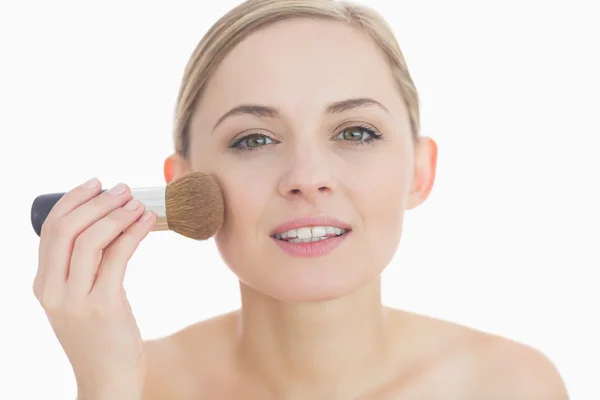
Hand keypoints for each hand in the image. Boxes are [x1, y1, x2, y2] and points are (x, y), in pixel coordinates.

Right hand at [33, 178, 155, 398]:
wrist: (107, 380)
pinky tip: (147, 222)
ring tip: (138, 203)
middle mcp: (52, 290)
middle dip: (96, 202)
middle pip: (66, 229)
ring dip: (117, 214)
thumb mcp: (82, 299)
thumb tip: (111, 223)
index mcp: (43, 284)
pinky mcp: (103, 306)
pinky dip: (133, 233)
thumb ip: (87, 267)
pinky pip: (118, 257)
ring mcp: (75, 299)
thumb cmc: (101, 336)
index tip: (96, 183)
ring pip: (90, 240)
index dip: (73, 201)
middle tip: (123, 189)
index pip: (50, 230)